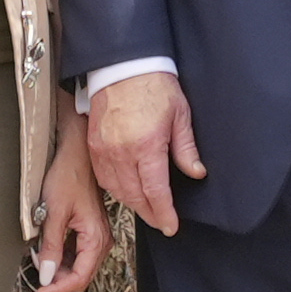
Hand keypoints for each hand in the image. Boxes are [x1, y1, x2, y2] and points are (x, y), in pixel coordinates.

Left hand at [33, 104, 112, 291]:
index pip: (78, 279)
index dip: (56, 290)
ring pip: (79, 267)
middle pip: (80, 277)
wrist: (76, 152)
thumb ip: (50, 247)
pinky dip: (62, 258)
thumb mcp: (53, 213)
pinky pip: (78, 254)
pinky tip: (45, 250)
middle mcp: (102, 241)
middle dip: (56, 283)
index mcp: (96, 239)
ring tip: (37, 261)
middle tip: (33, 283)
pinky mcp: (91, 230)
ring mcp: (97, 236)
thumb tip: (45, 277)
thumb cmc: (67, 176)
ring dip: (58, 270)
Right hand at [88, 74, 202, 236]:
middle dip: (149, 214)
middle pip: (135, 196)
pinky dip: (115, 189)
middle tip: (161, 221)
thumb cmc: (153, 85)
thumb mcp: (180, 114)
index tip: (171, 226)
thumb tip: (196, 172)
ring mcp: (105, 150)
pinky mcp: (93, 146)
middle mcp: (123, 152)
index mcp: (147, 145)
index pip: (156, 192)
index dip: (164, 213)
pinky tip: (126, 190)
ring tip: (146, 208)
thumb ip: (186, 149)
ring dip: (132, 203)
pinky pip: (103, 177)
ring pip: (117, 190)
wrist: (122, 65)